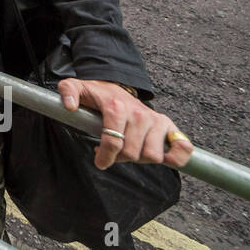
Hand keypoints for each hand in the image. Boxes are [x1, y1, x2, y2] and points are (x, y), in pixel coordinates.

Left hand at [58, 78, 193, 169]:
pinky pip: (182, 148)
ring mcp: (156, 120)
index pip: (113, 141)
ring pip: (153, 156)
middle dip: (120, 158)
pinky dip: (176, 157)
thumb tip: (69, 106)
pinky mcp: (169, 125)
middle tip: (113, 153)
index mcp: (117, 107)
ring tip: (130, 150)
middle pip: (132, 153)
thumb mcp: (77, 88)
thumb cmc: (98, 94)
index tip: (99, 161)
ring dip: (140, 159)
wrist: (118, 88)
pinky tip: (161, 156)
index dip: (105, 157)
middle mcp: (140, 114)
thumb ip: (68, 92)